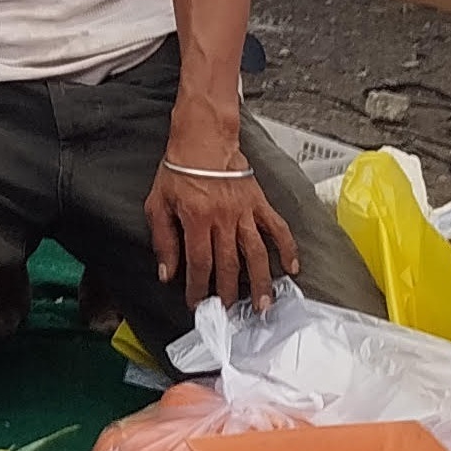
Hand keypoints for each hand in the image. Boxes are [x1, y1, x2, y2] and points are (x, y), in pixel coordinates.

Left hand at [148, 155, 300, 313]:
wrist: (203, 138)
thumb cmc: (178, 169)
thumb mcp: (158, 204)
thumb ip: (163, 240)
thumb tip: (167, 272)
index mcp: (196, 219)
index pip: (200, 263)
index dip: (198, 288)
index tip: (197, 303)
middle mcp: (223, 218)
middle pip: (229, 264)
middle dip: (229, 292)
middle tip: (229, 312)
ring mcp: (244, 211)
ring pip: (256, 253)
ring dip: (261, 282)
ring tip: (264, 304)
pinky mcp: (259, 203)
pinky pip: (277, 228)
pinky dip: (287, 248)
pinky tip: (292, 267)